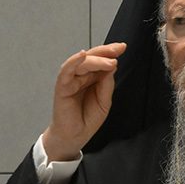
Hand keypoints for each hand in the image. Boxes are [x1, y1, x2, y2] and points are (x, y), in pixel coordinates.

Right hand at [41, 42, 126, 160]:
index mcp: (91, 78)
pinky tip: (81, 55)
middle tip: (119, 48)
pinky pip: (66, 71)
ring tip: (110, 60)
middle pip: (91, 58)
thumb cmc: (87, 119)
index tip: (122, 47)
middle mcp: (80, 76)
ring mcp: (70, 80)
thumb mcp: (104, 100)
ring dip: (95, 59)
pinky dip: (73, 62)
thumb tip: (112, 65)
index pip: (100, 61)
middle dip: (105, 51)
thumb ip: (106, 83)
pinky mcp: (62, 87)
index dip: (110, 53)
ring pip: (81, 63)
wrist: (75, 136)